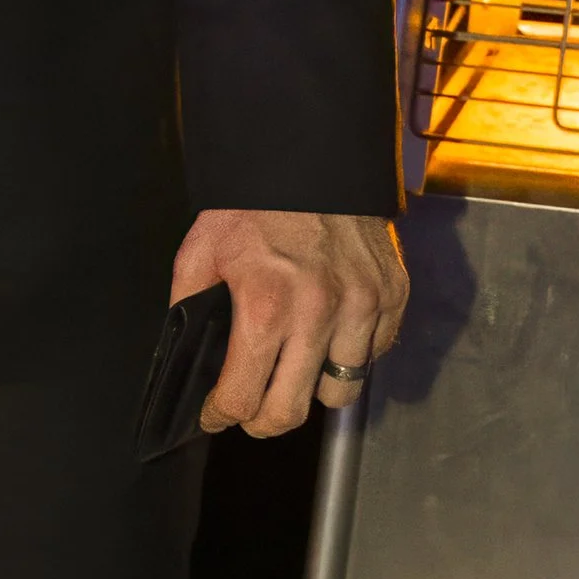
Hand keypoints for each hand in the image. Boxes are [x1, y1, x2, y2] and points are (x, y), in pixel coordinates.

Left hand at [171, 208, 407, 437]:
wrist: (312, 159)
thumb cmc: (250, 207)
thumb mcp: (199, 252)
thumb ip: (188, 309)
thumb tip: (185, 361)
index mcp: (265, 305)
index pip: (242, 397)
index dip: (222, 414)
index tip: (216, 414)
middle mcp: (320, 313)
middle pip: (293, 411)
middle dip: (263, 419)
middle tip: (251, 409)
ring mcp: (363, 307)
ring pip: (341, 393)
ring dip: (312, 389)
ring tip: (292, 369)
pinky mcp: (393, 296)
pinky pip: (374, 356)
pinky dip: (349, 357)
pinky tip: (326, 337)